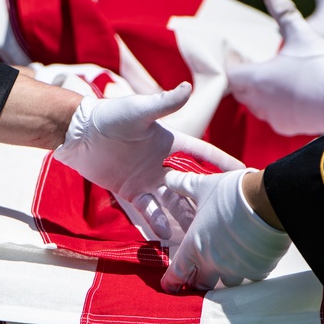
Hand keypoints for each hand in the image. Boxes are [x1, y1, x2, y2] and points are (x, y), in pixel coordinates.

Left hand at [53, 83, 244, 239]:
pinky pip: (148, 209)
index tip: (243, 173)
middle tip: (225, 218)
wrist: (79, 134)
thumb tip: (187, 87)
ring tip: (198, 235)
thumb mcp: (138, 110)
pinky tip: (167, 236)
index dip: (222, 163)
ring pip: (172, 202)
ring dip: (184, 217)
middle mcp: (163, 163)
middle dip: (206, 201)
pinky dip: (157, 222)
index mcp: (171, 143)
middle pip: (191, 185)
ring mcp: (148, 179)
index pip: (203, 155)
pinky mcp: (131, 191)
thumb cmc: (109, 116)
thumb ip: (163, 103)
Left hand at [160, 169, 290, 291]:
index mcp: (195, 246)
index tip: (169, 286)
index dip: (171, 282)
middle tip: (200, 277)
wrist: (267, 201)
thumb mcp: (203, 187)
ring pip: (227, 283)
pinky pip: (251, 276)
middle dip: (199, 282)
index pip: (177, 273)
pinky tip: (252, 257)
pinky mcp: (258, 269)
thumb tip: (168, 177)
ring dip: (226, 276)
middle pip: (201, 285)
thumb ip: (183, 185)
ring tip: (229, 264)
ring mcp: (236, 269)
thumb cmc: (230, 195)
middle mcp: (213, 263)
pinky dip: (249, 269)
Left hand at [228, 0, 323, 135]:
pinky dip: (272, 102)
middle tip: (249, 60)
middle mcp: (259, 102)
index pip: (231, 71)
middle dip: (242, 74)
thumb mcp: (302, 33)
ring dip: (256, 89)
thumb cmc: (322, 68)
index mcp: (257, 79)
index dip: (232, 60)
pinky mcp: (286, 126)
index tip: (238, 50)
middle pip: (239, 88)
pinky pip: (271, 114)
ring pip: (254, 103)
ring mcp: (273, 117)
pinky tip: (285, 91)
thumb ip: (284, 12)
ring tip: (267, 73)